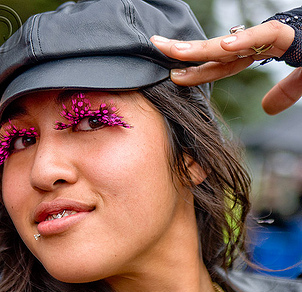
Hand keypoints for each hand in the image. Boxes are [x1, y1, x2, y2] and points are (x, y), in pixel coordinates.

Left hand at [151, 20, 297, 113]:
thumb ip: (284, 92)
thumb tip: (266, 108)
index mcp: (259, 54)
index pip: (221, 65)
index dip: (197, 71)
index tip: (173, 76)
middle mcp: (259, 44)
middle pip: (215, 52)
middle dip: (185, 51)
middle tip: (154, 47)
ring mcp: (272, 36)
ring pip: (231, 43)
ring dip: (201, 48)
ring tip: (172, 51)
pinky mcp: (290, 33)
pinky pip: (266, 36)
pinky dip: (246, 41)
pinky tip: (223, 46)